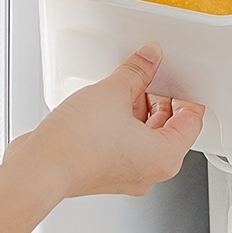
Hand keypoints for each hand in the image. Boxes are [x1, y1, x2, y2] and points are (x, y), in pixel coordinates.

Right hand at [0, 43, 203, 232]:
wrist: (39, 169)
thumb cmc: (77, 144)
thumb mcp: (114, 92)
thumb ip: (137, 71)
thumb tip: (150, 57)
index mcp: (165, 156)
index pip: (192, 122)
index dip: (187, 95)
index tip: (179, 78)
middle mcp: (150, 171)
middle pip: (169, 129)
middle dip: (160, 99)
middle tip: (150, 77)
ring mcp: (126, 175)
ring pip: (145, 136)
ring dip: (139, 110)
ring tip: (124, 87)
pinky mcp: (104, 173)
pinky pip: (124, 144)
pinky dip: (121, 124)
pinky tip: (106, 105)